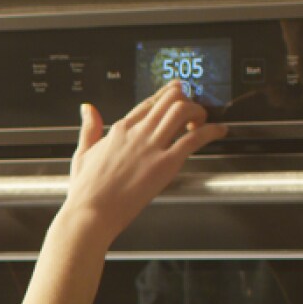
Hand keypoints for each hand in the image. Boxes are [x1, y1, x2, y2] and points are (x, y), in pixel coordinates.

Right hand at [60, 81, 229, 242]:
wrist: (90, 212)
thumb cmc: (86, 191)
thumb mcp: (83, 153)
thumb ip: (89, 128)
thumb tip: (87, 108)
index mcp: (119, 130)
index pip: (149, 102)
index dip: (167, 94)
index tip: (178, 92)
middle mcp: (137, 133)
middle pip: (169, 100)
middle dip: (186, 98)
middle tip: (194, 106)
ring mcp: (152, 147)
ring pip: (182, 110)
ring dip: (198, 110)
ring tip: (204, 120)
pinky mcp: (165, 164)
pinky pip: (194, 138)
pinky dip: (212, 131)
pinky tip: (219, 131)